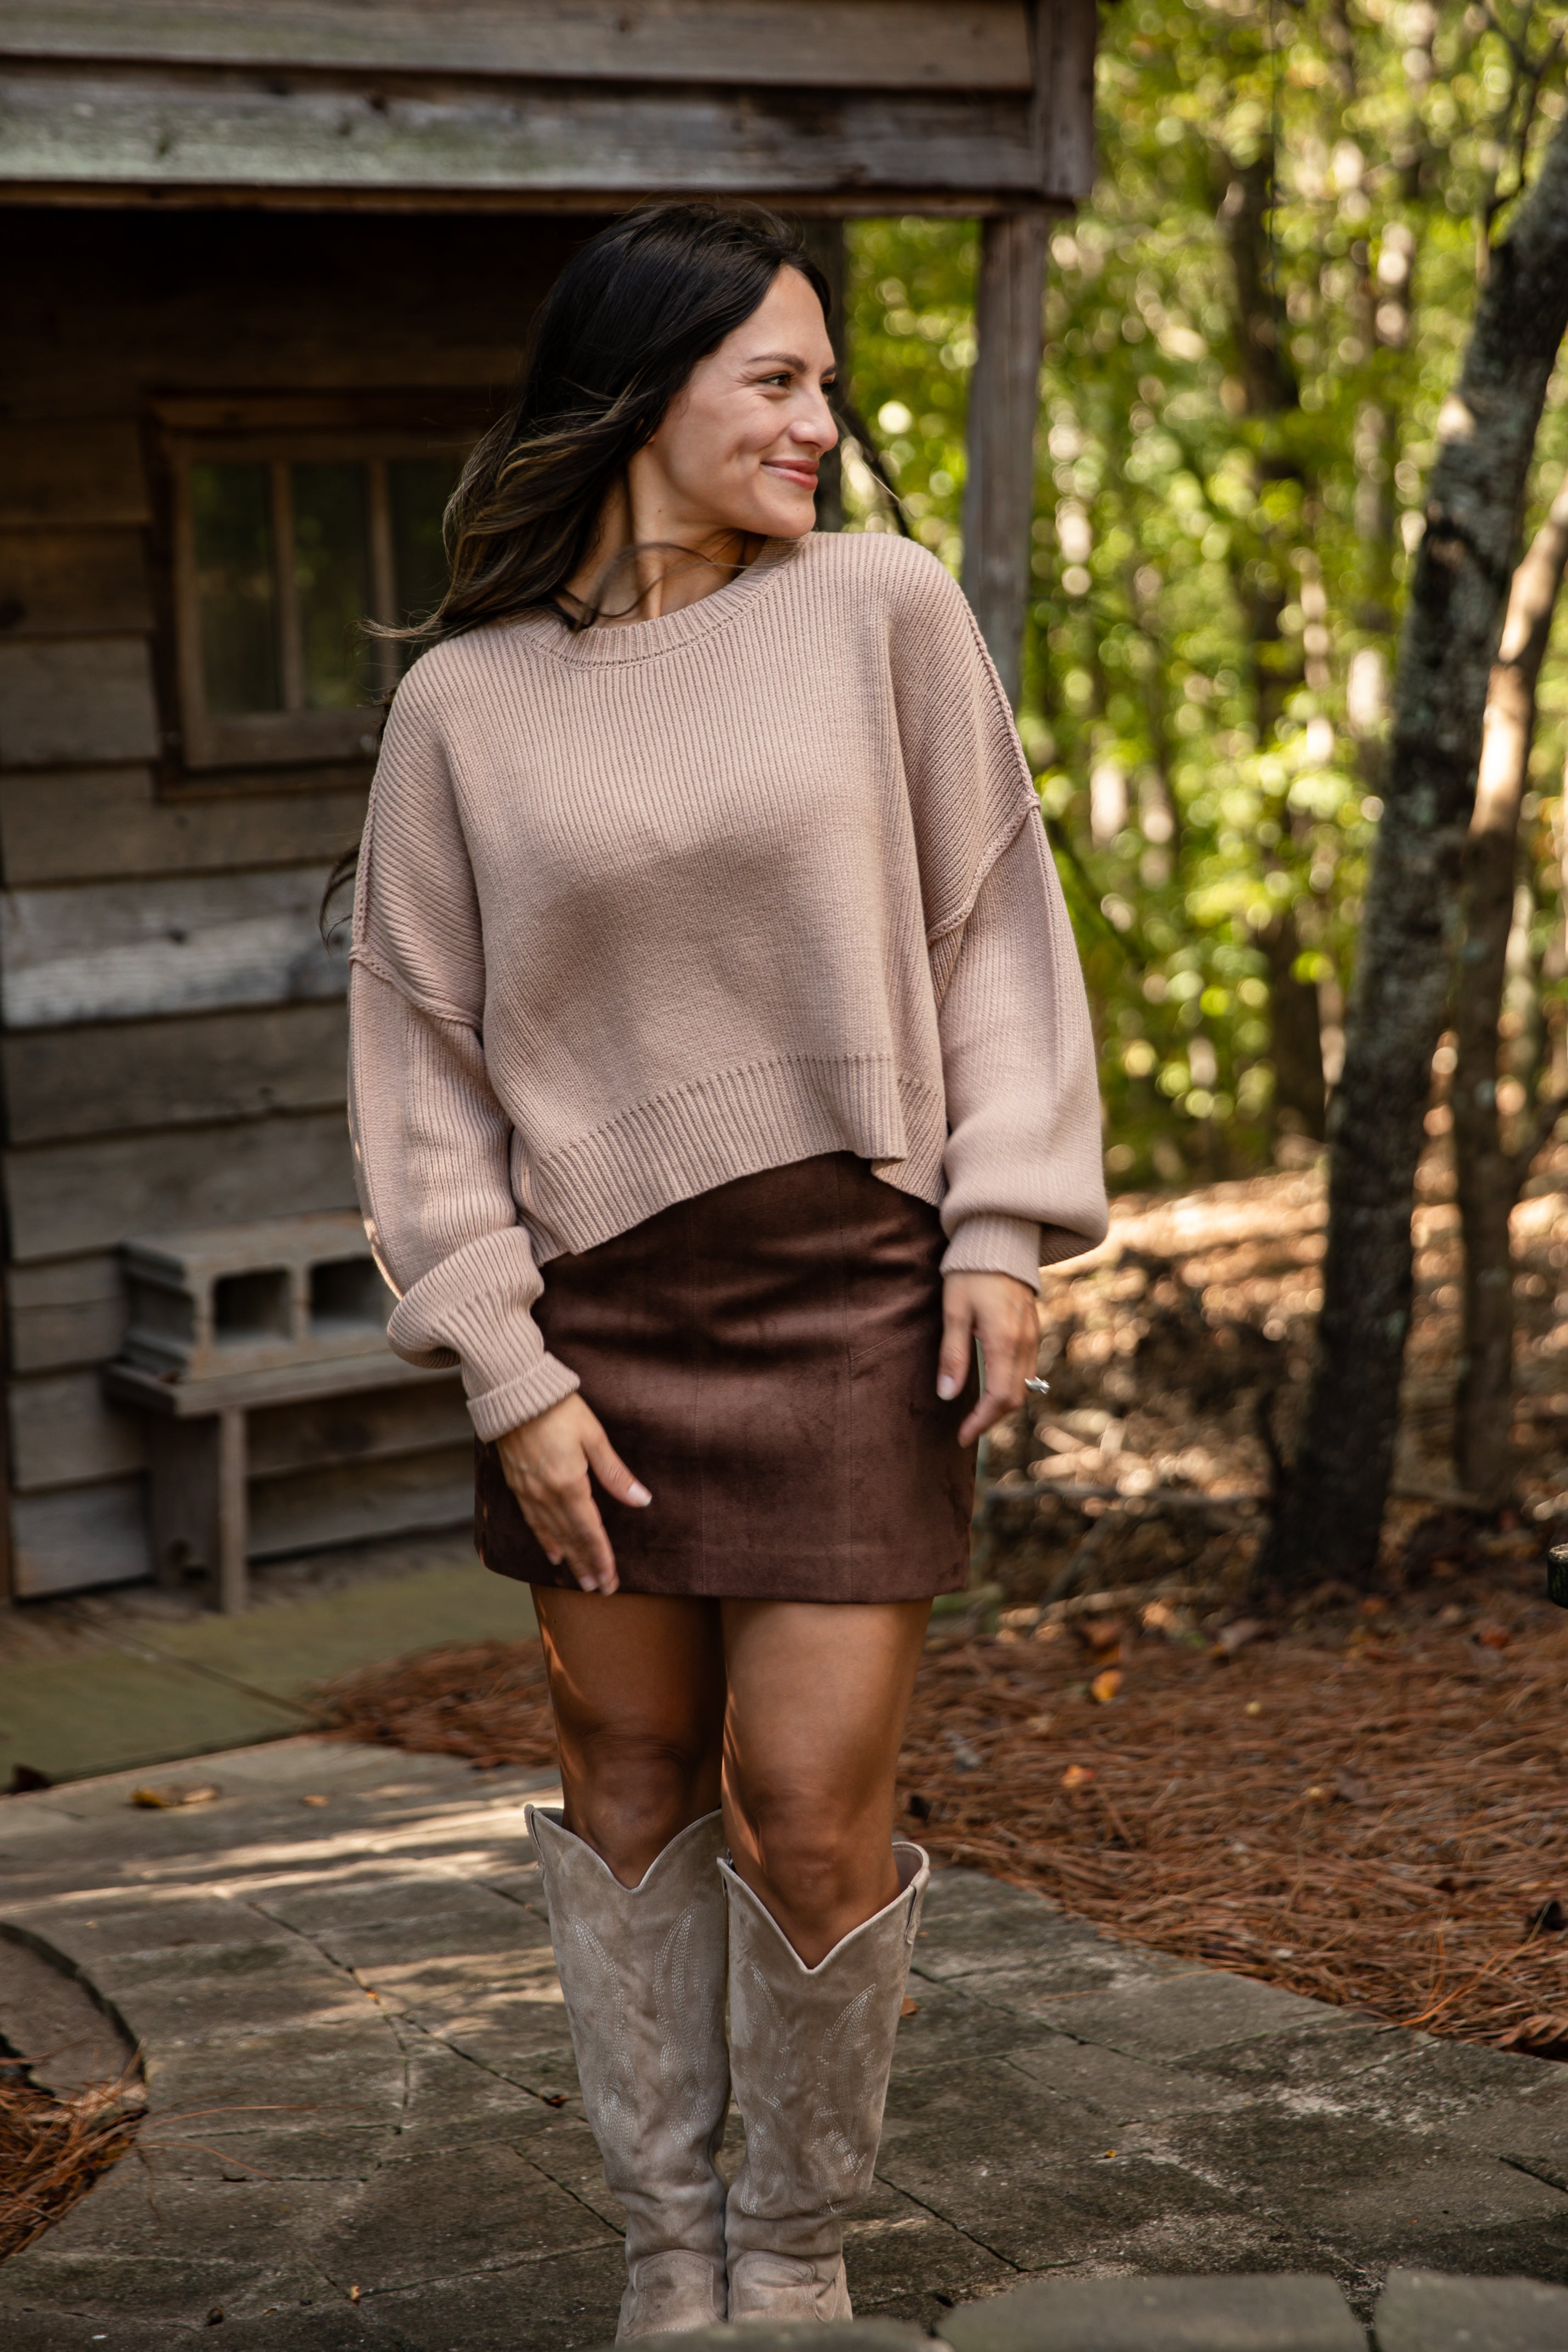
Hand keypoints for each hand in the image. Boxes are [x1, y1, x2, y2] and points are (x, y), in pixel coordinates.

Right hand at [494, 1393, 649, 1595]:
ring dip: (568, 1557)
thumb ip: (615, 1474)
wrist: (512, 1391)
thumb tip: (642, 1500)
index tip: (611, 1581)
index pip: (590, 1532)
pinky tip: (552, 1551)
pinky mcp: (516, 1484)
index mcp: (569, 1485)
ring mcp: (529, 1491)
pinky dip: (544, 1539)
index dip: (602, 1558)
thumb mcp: (594, 1437)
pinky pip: (532, 1520)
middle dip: (587, 1565)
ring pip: (551, 1533)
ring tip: (580, 1579)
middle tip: (598, 1589)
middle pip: (571, 1538)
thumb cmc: (559, 1409)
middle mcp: (547, 1495)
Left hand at [938, 1271, 1039, 1448]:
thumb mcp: (954, 1312)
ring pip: (1025, 1385)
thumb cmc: (971, 1272)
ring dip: (1003, 1403)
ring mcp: (1033, 1336)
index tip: (963, 1436)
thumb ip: (952, 1356)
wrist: (1000, 1237)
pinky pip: (1028, 1368)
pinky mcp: (1033, 1329)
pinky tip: (992, 1384)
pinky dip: (1012, 1385)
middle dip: (992, 1418)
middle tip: (967, 1429)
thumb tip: (946, 1395)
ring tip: (977, 1412)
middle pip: (1016, 1398)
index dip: (981, 1422)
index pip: (999, 1398)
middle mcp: (1025, 1343)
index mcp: (1005, 1341)